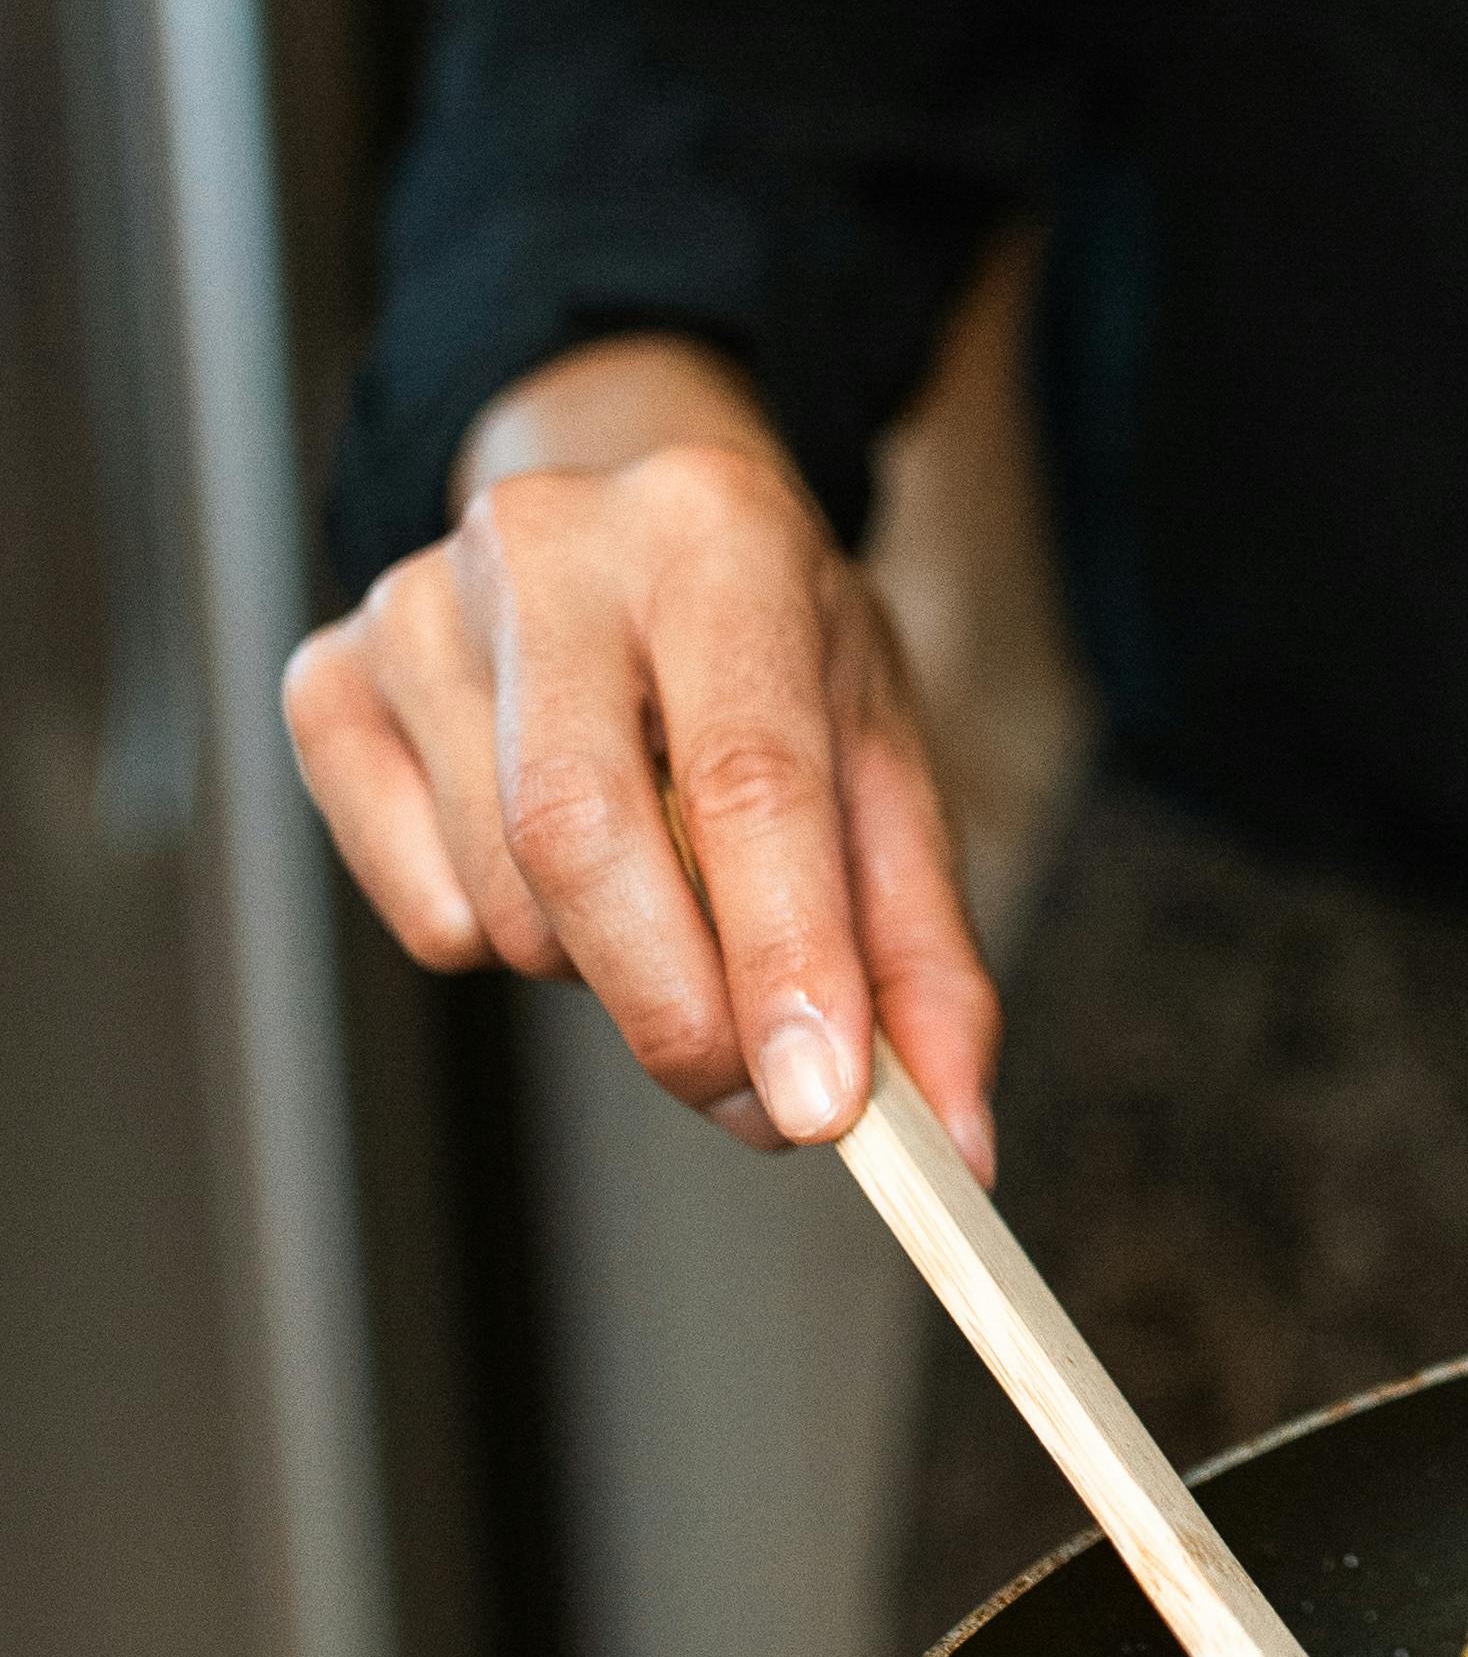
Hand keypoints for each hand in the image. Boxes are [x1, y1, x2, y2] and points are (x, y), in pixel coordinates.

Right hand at [282, 336, 998, 1171]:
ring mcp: (415, 606)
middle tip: (759, 1099)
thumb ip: (920, 954)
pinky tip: (554, 862)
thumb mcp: (882, 764)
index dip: (784, 954)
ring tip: (664, 897)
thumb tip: (951, 1137)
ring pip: (503, 898)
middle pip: (581, 837)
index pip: (748, 772)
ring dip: (604, 974)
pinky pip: (423, 910)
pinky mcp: (327, 681)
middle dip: (678, 1010)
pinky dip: (506, 943)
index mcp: (717, 537)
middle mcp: (548, 546)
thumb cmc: (768, 655)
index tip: (819, 1107)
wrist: (631, 520)